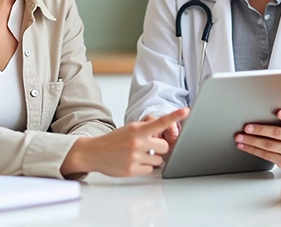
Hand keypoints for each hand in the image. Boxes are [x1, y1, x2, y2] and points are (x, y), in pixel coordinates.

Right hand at [61, 108, 188, 176]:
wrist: (94, 152)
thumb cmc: (115, 140)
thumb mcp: (130, 128)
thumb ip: (146, 127)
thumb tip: (162, 127)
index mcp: (137, 129)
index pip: (160, 122)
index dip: (174, 116)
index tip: (186, 111)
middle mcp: (137, 142)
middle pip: (164, 146)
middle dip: (159, 148)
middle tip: (149, 147)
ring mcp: (135, 157)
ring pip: (159, 160)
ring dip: (153, 159)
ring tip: (139, 155)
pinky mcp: (132, 170)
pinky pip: (150, 170)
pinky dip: (145, 167)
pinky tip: (134, 163)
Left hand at [234, 109, 280, 171]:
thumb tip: (261, 110)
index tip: (279, 113)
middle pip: (276, 132)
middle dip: (259, 130)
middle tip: (247, 128)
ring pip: (268, 145)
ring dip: (251, 141)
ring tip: (240, 137)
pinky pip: (265, 155)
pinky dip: (252, 149)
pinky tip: (244, 145)